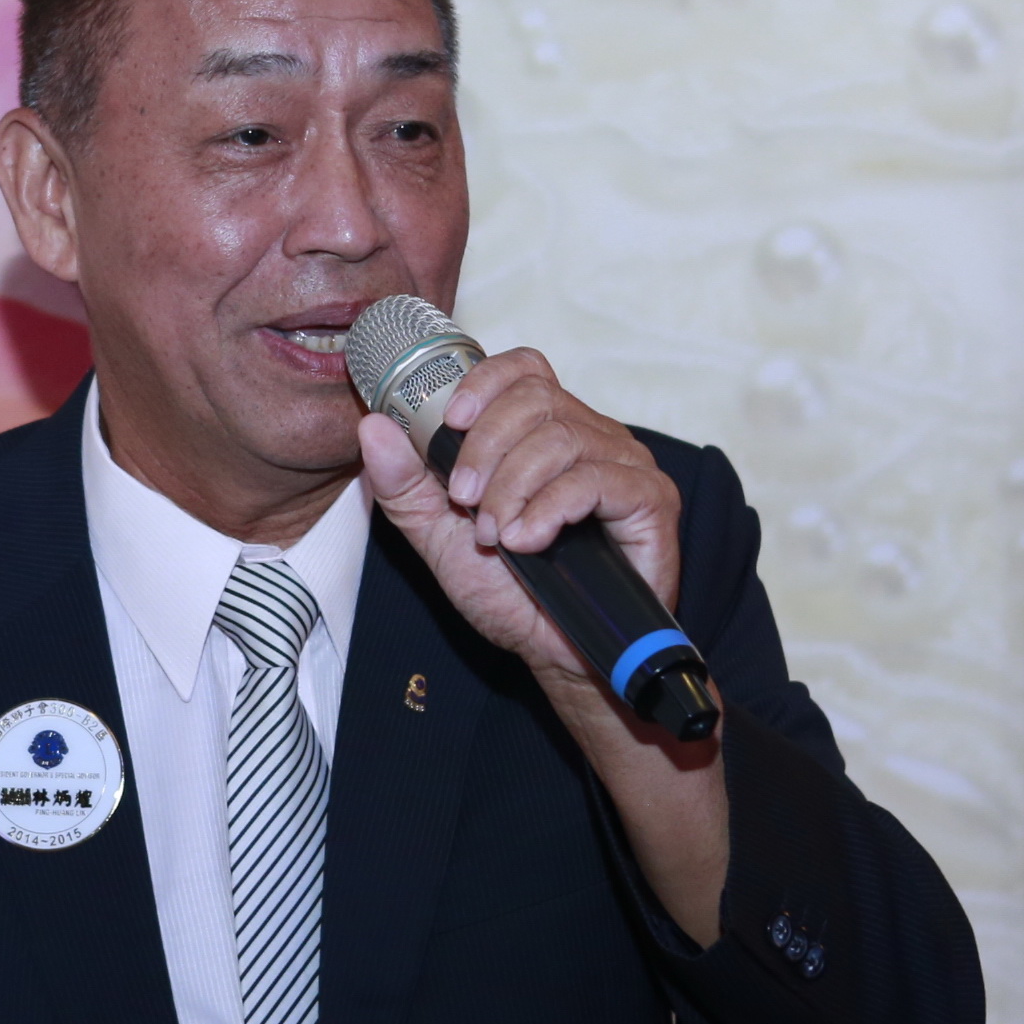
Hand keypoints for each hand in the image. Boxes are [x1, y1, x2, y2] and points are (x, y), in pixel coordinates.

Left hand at [357, 347, 682, 696]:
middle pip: (534, 397)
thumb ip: (405, 483)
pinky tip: (528, 541)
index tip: (453, 422)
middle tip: (464, 501)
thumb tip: (373, 426)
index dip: (485, 381)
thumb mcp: (439, 536)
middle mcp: (589, 435)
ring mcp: (624, 464)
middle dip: (486, 448)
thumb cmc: (508, 594)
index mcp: (542, 432)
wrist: (555, 654)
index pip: (523, 369)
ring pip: (560, 437)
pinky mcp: (651, 497)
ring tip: (495, 536)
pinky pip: (596, 478)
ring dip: (512, 487)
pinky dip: (549, 509)